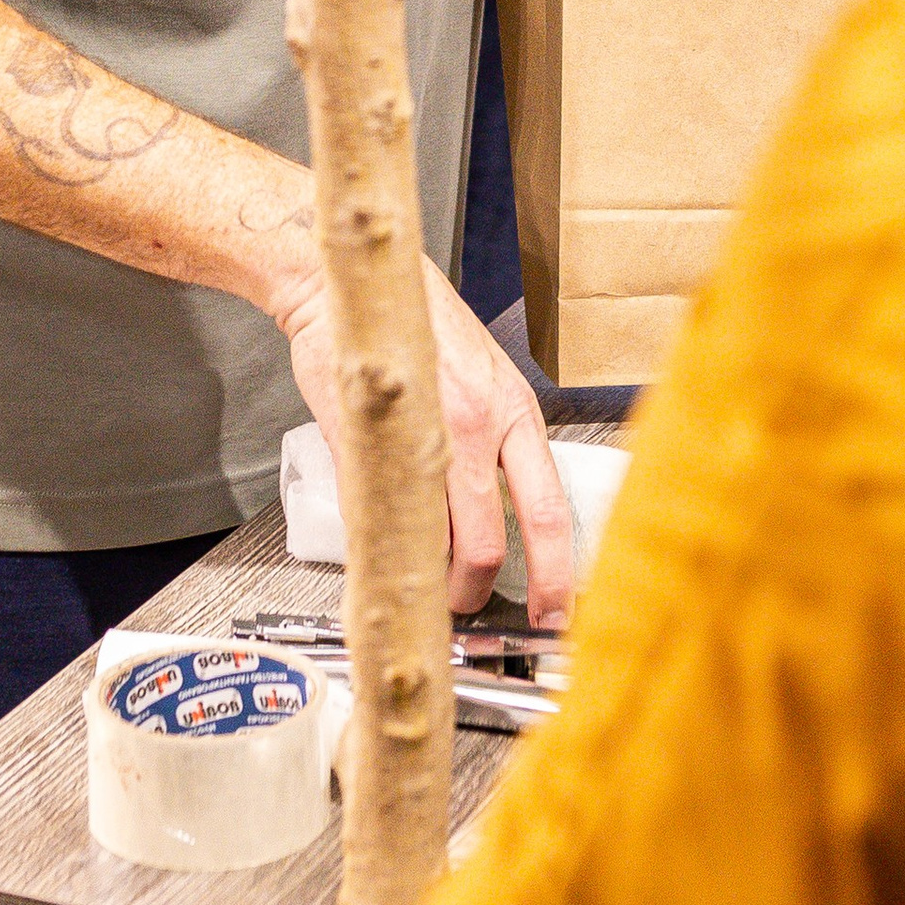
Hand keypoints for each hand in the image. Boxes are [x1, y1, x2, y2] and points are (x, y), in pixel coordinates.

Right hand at [277, 255, 575, 625]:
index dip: (556, 575)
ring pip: (432, 540)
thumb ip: (497, 447)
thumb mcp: (484, 382)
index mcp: (512, 412)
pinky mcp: (367, 445)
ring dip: (425, 573)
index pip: (549, 511)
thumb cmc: (419, 334)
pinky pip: (379, 518)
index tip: (555, 615)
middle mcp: (475, 424)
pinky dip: (382, 540)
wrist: (348, 289)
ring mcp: (419, 436)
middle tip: (461, 605)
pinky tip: (382, 535)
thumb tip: (504, 520)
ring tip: (420, 571)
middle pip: (484, 545)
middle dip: (471, 593)